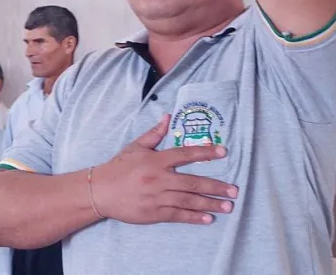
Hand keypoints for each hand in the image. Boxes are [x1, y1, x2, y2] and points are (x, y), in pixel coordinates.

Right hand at [90, 115, 237, 224]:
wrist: (101, 191)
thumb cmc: (119, 167)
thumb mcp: (135, 147)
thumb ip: (154, 134)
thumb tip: (168, 117)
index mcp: (156, 160)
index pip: (185, 154)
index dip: (205, 152)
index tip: (223, 152)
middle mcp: (159, 178)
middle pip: (193, 182)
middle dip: (216, 186)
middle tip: (234, 190)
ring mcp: (157, 197)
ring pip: (189, 200)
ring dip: (210, 204)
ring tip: (227, 206)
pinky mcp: (154, 213)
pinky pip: (178, 215)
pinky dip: (194, 217)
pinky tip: (208, 219)